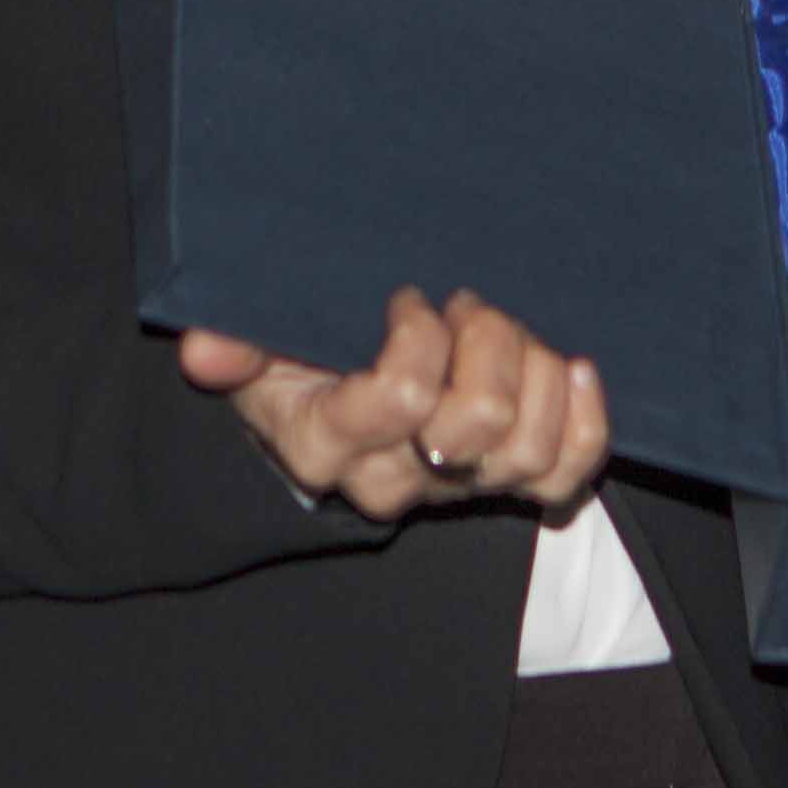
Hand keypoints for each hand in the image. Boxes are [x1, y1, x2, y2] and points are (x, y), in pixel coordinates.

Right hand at [179, 287, 609, 523]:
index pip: (399, 400)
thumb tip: (203, 348)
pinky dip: (584, 423)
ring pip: (527, 449)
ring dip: (534, 370)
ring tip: (510, 330)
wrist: (323, 420)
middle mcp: (395, 477)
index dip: (418, 338)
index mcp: (327, 442)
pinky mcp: (507, 484)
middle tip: (466, 306)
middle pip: (475, 424)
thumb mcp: (254, 347)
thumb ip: (233, 344)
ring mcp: (457, 488)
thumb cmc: (294, 363)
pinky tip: (575, 368)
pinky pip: (564, 476)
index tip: (408, 299)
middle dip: (486, 343)